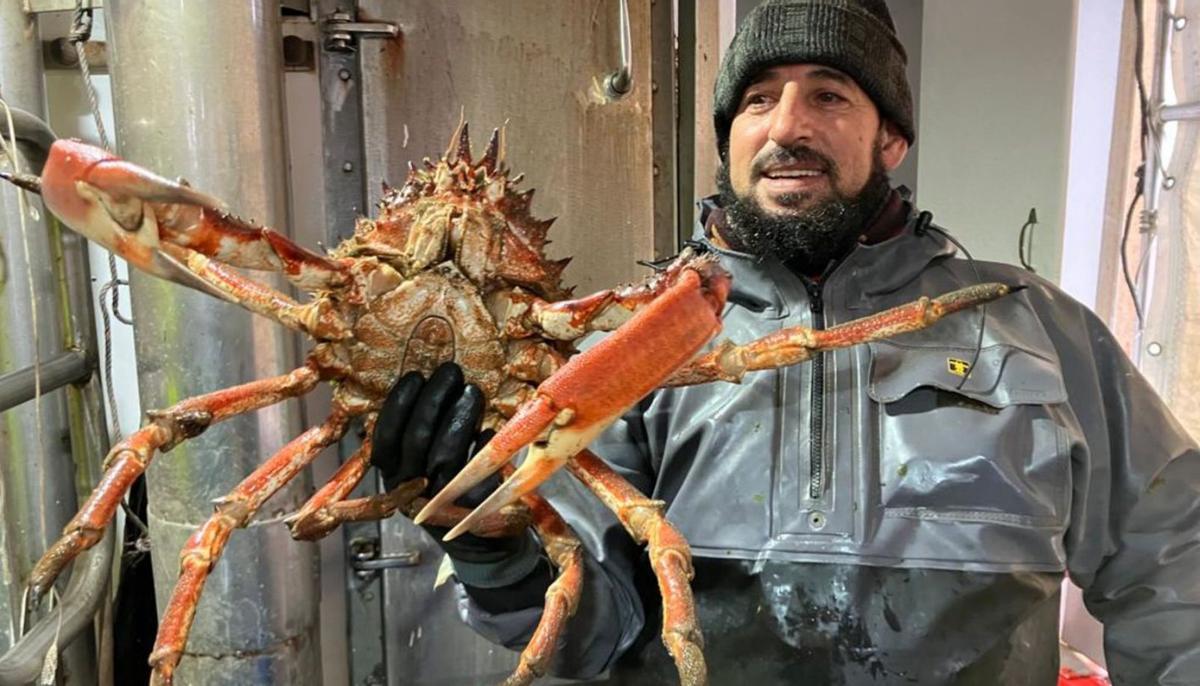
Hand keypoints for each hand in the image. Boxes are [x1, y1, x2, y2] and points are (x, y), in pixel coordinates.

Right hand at [370, 362, 516, 561]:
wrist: (480, 544)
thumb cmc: (450, 492)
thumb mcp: (423, 467)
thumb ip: (420, 434)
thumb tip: (430, 386)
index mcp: (393, 476)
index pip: (385, 437)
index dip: (399, 405)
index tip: (415, 376)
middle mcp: (410, 488)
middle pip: (417, 439)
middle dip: (434, 399)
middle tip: (451, 372)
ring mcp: (440, 500)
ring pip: (445, 452)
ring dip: (460, 416)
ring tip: (473, 392)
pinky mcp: (471, 509)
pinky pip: (476, 471)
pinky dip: (482, 444)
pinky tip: (489, 429)